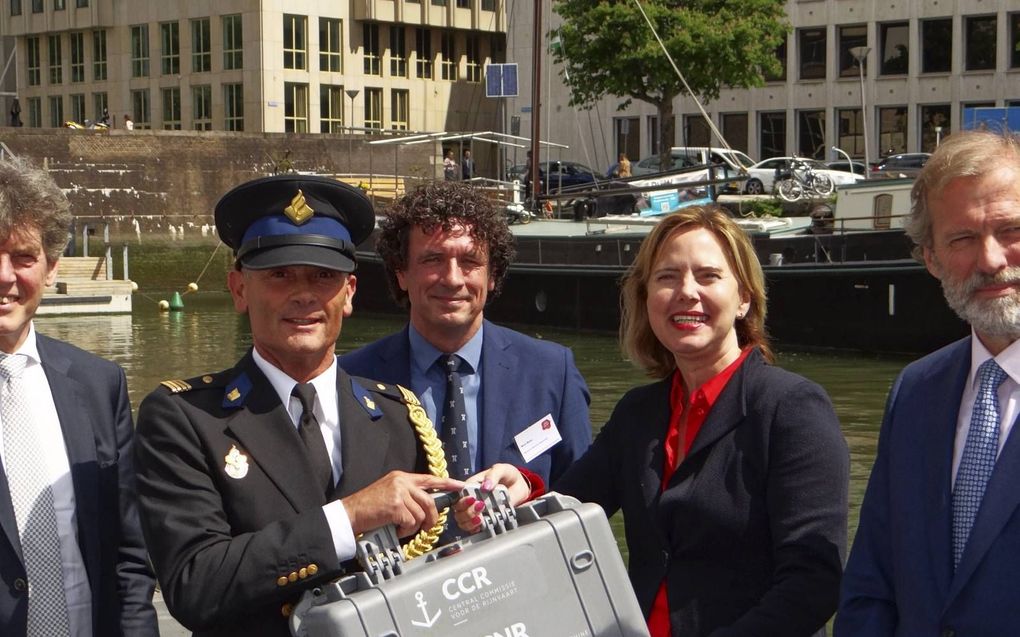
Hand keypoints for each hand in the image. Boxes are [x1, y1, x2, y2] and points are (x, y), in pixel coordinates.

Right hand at [342, 471, 464, 537]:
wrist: (350, 514)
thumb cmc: (369, 508)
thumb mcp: (390, 493)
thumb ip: (407, 495)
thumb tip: (425, 507)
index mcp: (401, 477)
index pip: (429, 478)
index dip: (447, 483)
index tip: (460, 486)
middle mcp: (402, 481)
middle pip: (429, 500)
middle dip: (431, 517)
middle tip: (428, 527)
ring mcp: (399, 493)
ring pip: (420, 514)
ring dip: (413, 527)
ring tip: (400, 528)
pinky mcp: (396, 506)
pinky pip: (411, 523)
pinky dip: (404, 531)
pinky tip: (394, 529)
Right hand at [452, 464, 529, 533]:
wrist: (519, 486)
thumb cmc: (507, 475)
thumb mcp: (501, 470)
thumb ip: (493, 475)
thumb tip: (485, 486)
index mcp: (471, 485)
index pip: (458, 493)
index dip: (461, 498)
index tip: (472, 499)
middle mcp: (470, 499)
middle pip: (458, 509)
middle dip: (466, 511)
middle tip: (480, 506)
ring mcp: (475, 510)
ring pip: (462, 520)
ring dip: (469, 521)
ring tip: (480, 518)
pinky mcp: (483, 520)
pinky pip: (471, 528)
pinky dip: (474, 528)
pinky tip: (480, 525)